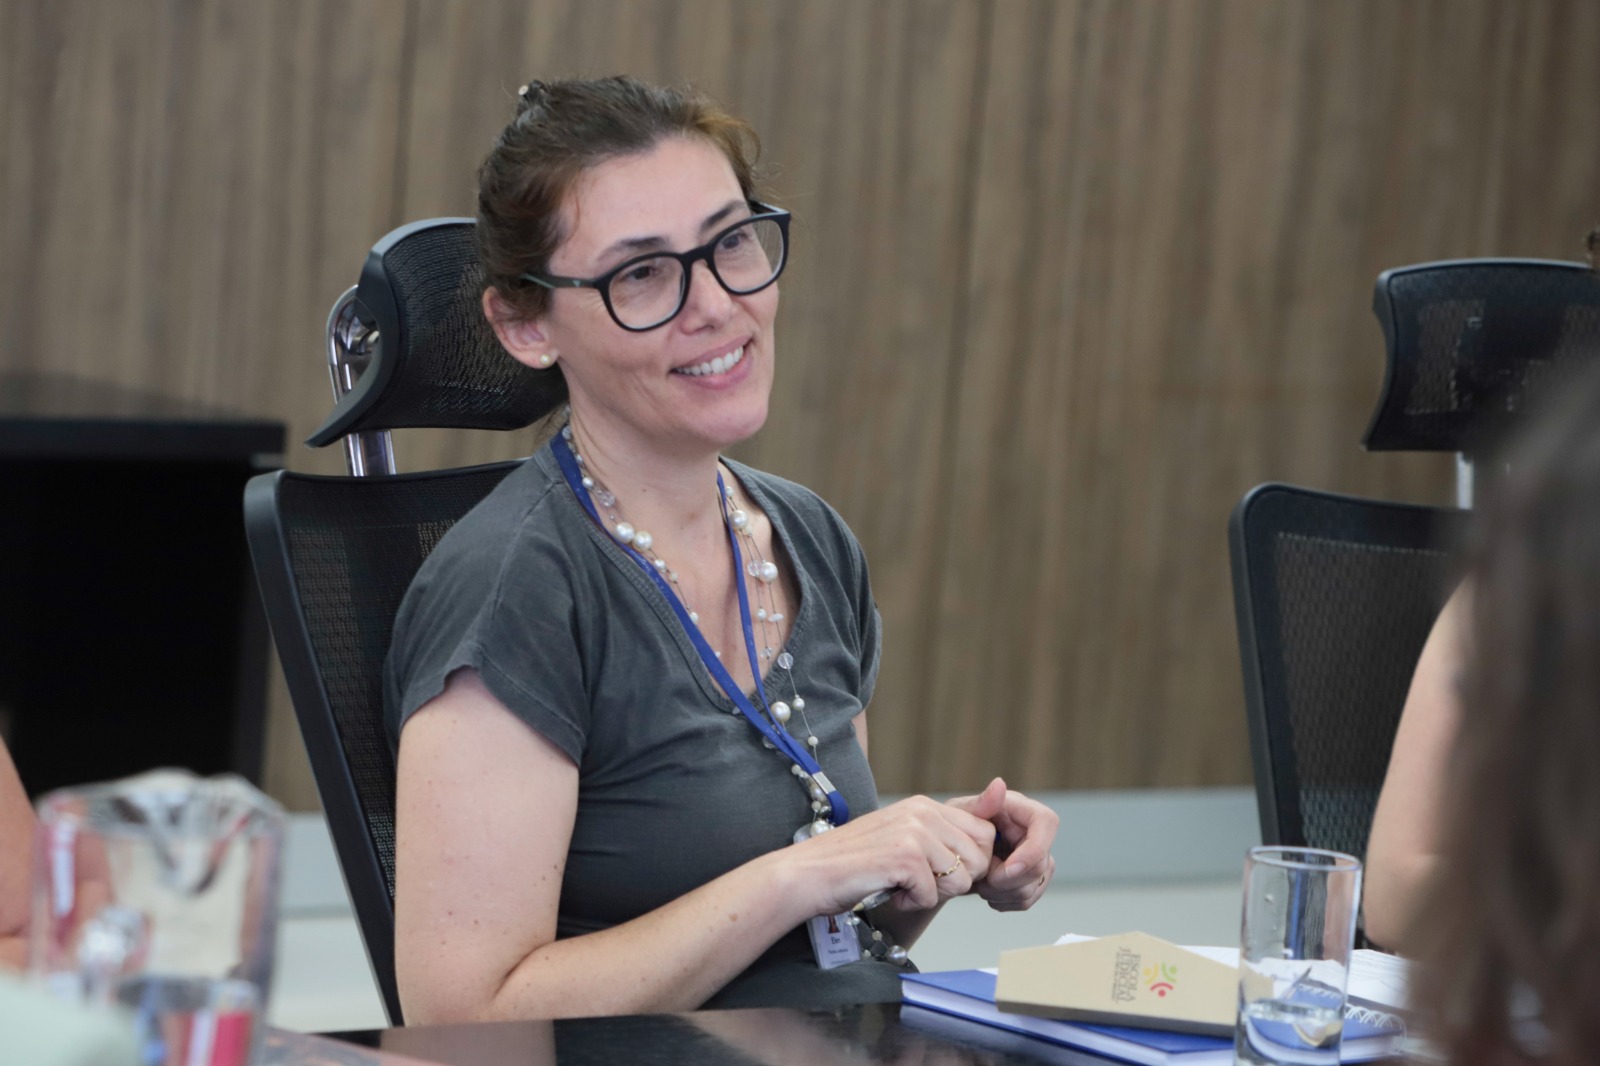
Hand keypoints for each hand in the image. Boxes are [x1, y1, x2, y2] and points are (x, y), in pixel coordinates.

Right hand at [789, 796, 996, 915]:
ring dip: (933, 893)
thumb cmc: (856, 862)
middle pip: (979, 857)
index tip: (940, 873)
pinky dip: (911, 903)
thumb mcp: (906, 840)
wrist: (810, 873)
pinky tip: (889, 891)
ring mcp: (914, 832)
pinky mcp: (905, 857)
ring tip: (901, 884)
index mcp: (924, 805)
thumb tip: (998, 794)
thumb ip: (947, 834)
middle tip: (919, 881)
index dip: (971, 862)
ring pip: (961, 878)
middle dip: (955, 880)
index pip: (984, 833)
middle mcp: (922, 812)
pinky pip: (934, 896)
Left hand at [946, 778, 1056, 910]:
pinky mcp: (1030, 879)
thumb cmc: (950, 827)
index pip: (1046, 823)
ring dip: (1003, 892)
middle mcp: (1032, 833)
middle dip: (1009, 880)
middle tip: (981, 880)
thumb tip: (999, 784)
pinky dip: (1004, 901)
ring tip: (979, 883)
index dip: (1034, 849)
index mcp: (1019, 810)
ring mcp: (1034, 857)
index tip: (1007, 867)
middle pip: (1042, 863)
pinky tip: (988, 891)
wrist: (946, 855)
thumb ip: (979, 804)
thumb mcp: (958, 814)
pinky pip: (1027, 899)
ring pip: (1035, 885)